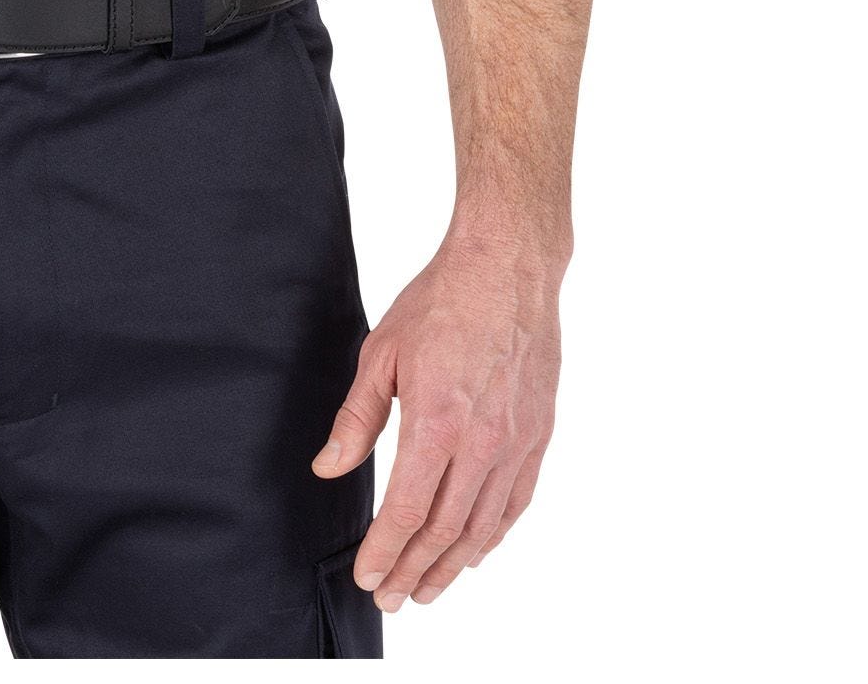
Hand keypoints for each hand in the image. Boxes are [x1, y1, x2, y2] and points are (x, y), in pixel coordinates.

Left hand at [312, 227, 562, 610]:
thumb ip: (357, 418)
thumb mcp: (381, 353)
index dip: (386, 551)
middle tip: (391, 598)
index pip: (409, 510)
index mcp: (437, 422)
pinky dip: (493, 535)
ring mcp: (516, 443)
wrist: (507, 269)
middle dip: (414, 570)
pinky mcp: (538, 435)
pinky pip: (516, 501)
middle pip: (445, 529)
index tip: (368, 577)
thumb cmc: (441, 303)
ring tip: (427, 590)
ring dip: (453, 565)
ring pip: (483, 525)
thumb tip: (329, 466)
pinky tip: (475, 553)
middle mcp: (482, 443)